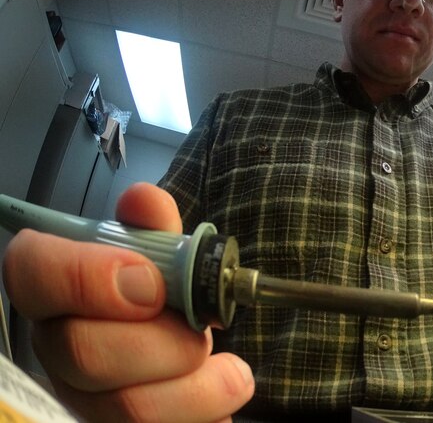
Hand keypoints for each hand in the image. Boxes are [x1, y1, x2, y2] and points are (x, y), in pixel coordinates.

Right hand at [2, 183, 253, 421]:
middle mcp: (57, 348)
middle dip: (166, 341)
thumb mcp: (166, 256)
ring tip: (227, 370)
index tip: (153, 285)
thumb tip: (143, 201)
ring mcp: (80, 401)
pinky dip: (209, 415)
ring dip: (200, 386)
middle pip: (85, 351)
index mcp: (58, 288)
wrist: (186, 359)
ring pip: (128, 408)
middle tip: (200, 334)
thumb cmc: (167, 302)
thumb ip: (155, 228)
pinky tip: (219, 394)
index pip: (33, 271)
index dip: (90, 276)